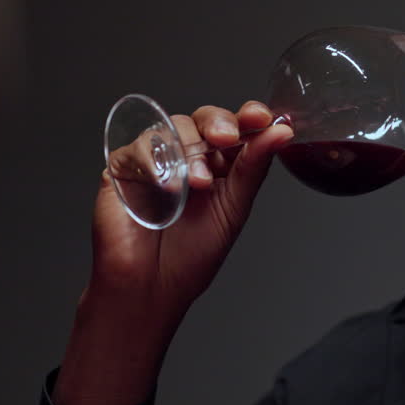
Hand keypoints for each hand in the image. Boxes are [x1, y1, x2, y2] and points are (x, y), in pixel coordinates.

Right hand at [54, 100, 291, 404]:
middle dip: (218, 124)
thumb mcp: (234, 208)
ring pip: (172, 127)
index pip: (235, 128)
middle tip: (227, 139)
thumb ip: (253, 168)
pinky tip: (168, 186)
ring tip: (198, 184)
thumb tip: (281, 133)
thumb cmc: (190, 257)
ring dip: (190, 151)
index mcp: (219, 165)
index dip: (248, 117)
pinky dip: (156, 160)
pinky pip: (138, 146)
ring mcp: (155, 160)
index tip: (261, 116)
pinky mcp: (123, 168)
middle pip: (204, 120)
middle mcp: (187, 158)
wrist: (150, 288)